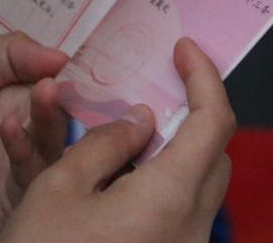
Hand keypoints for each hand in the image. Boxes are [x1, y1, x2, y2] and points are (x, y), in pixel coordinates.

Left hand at [0, 32, 69, 242]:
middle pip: (63, 110)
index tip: (80, 54)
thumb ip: (7, 55)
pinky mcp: (13, 197)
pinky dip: (26, 151)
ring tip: (44, 94)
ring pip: (55, 142)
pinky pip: (32, 175)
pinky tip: (10, 130)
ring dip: (52, 117)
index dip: (70, 66)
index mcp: (18, 92)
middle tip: (59, 78)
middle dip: (66, 92)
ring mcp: (23, 162)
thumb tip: (61, 53)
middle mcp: (29, 126)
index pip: (57, 77)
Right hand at [0, 38, 235, 242]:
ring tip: (130, 135)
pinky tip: (120, 183)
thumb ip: (107, 142)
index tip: (185, 47)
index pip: (215, 121)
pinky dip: (162, 187)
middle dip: (191, 115)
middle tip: (157, 88)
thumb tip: (142, 120)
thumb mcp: (58, 187)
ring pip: (199, 188)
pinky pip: (180, 216)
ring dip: (175, 153)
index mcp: (169, 200)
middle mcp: (191, 230)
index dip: (205, 76)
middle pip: (214, 155)